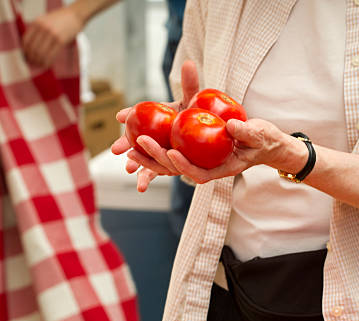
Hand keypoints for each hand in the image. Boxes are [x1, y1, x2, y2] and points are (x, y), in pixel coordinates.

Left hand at [22, 5, 83, 67]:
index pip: (26, 40)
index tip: (26, 57)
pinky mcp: (60, 41)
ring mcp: (52, 34)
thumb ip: (38, 31)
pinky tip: (47, 65)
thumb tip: (31, 49)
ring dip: (39, 62)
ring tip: (40, 66)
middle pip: (33, 49)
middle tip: (33, 64)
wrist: (74, 15)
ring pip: (41, 53)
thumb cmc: (60, 20)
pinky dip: (47, 62)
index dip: (25, 51)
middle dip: (32, 59)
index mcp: (37, 23)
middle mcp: (43, 28)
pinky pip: (51, 55)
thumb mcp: (45, 21)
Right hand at [111, 60, 199, 191]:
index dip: (130, 115)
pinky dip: (146, 179)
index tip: (120, 116)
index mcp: (156, 118)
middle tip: (115, 148)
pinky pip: (156, 172)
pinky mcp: (166, 166)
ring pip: (144, 157)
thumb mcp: (194, 101)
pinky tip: (140, 188)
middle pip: (136, 139)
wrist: (212, 136)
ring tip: (128, 168)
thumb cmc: (198, 115)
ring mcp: (159, 152)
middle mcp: (154, 136)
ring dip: (136, 164)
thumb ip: (190, 85)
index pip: (139, 114)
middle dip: (125, 144)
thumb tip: (189, 63)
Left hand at [128, 118, 308, 184]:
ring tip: (127, 148)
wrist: (262, 143)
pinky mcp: (193, 154)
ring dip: (148, 157)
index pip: (198, 172)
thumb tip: (230, 126)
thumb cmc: (263, 140)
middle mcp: (205, 168)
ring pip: (169, 164)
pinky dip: (155, 148)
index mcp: (220, 170)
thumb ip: (246, 132)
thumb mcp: (259, 134)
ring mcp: (198, 162)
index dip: (183, 165)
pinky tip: (139, 139)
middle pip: (176, 169)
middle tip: (138, 144)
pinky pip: (172, 153)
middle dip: (156, 158)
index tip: (171, 153)